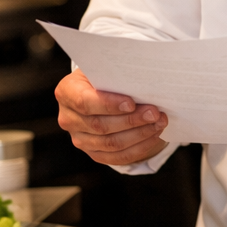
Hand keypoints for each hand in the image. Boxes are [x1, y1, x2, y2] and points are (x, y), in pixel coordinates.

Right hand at [54, 68, 168, 164]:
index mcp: (67, 92)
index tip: (132, 103)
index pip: (84, 102)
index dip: (109, 105)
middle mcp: (68, 118)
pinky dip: (138, 148)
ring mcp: (79, 138)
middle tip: (155, 113)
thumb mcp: (106, 69)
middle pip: (100, 125)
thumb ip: (117, 74)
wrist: (101, 91)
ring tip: (159, 123)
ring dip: (139, 134)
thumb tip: (144, 80)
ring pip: (110, 143)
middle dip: (131, 120)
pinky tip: (153, 136)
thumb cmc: (106, 76)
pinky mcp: (93, 152)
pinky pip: (117, 157)